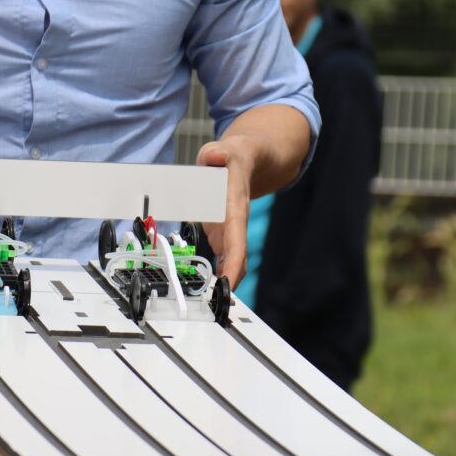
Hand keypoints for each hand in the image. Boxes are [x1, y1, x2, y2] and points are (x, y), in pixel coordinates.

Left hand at [196, 138, 250, 288]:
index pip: (237, 239)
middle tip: (218, 304)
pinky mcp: (222, 232)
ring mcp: (229, 229)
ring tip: (213, 302)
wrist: (245, 160)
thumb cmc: (230, 158)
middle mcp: (235, 223)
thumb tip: (214, 155)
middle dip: (231, 280)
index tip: (228, 283)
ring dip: (225, 280)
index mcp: (235, 207)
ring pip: (232, 260)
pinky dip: (218, 271)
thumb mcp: (221, 151)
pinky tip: (209, 287)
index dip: (234, 263)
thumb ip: (216, 153)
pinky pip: (223, 256)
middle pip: (238, 257)